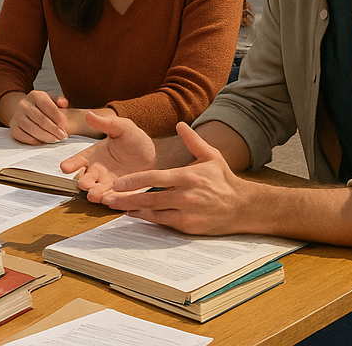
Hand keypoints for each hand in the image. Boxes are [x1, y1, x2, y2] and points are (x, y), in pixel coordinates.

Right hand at [3, 91, 70, 143]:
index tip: (65, 126)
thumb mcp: (52, 100)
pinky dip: (35, 141)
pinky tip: (44, 141)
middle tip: (63, 136)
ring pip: (33, 129)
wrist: (25, 111)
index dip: (58, 118)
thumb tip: (63, 103)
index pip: (48, 106)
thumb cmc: (42, 108)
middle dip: (54, 130)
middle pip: (41, 119)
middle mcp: (24, 104)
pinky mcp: (14, 128)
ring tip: (55, 139)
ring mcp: (17, 116)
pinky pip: (25, 137)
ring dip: (46, 136)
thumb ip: (60, 101)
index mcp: (35, 95)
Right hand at [59, 110, 157, 199]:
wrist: (153, 154)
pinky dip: (112, 200)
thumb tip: (88, 114)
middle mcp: (97, 171)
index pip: (78, 160)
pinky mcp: (122, 193)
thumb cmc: (133, 138)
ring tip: (95, 195)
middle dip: (84, 182)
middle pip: (86, 178)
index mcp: (93, 155)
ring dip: (95, 194)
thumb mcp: (121, 127)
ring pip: (98, 191)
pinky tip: (110, 201)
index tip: (64, 168)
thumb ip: (105, 123)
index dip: (71, 164)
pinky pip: (115, 198)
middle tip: (84, 184)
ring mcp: (109, 184)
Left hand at [96, 123, 251, 234]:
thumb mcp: (211, 155)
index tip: (118, 183)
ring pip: (155, 213)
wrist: (244, 207)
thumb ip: (192, 140)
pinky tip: (136, 215)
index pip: (156, 178)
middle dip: (127, 199)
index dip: (135, 181)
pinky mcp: (189, 227)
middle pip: (150, 198)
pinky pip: (164, 223)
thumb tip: (180, 124)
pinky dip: (148, 220)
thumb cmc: (224, 179)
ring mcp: (187, 213)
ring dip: (134, 211)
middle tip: (108, 198)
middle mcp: (186, 196)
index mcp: (188, 176)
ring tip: (116, 207)